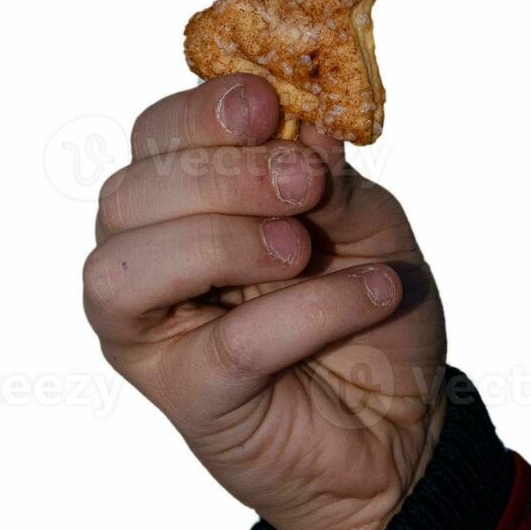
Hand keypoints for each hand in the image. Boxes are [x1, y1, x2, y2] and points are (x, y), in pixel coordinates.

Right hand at [82, 74, 446, 529]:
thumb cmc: (364, 311)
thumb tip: (298, 131)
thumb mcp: (368, 225)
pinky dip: (305, 313)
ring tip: (303, 250)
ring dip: (221, 241)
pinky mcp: (184, 397)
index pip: (154, 138)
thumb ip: (328, 179)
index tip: (264, 105)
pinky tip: (368, 297)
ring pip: (130, 267)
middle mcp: (143, 259)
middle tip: (303, 183)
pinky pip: (226, 344)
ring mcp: (149, 332)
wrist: (402, 425)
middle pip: (128, 195)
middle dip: (218, 176)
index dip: (199, 113)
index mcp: (180, 202)